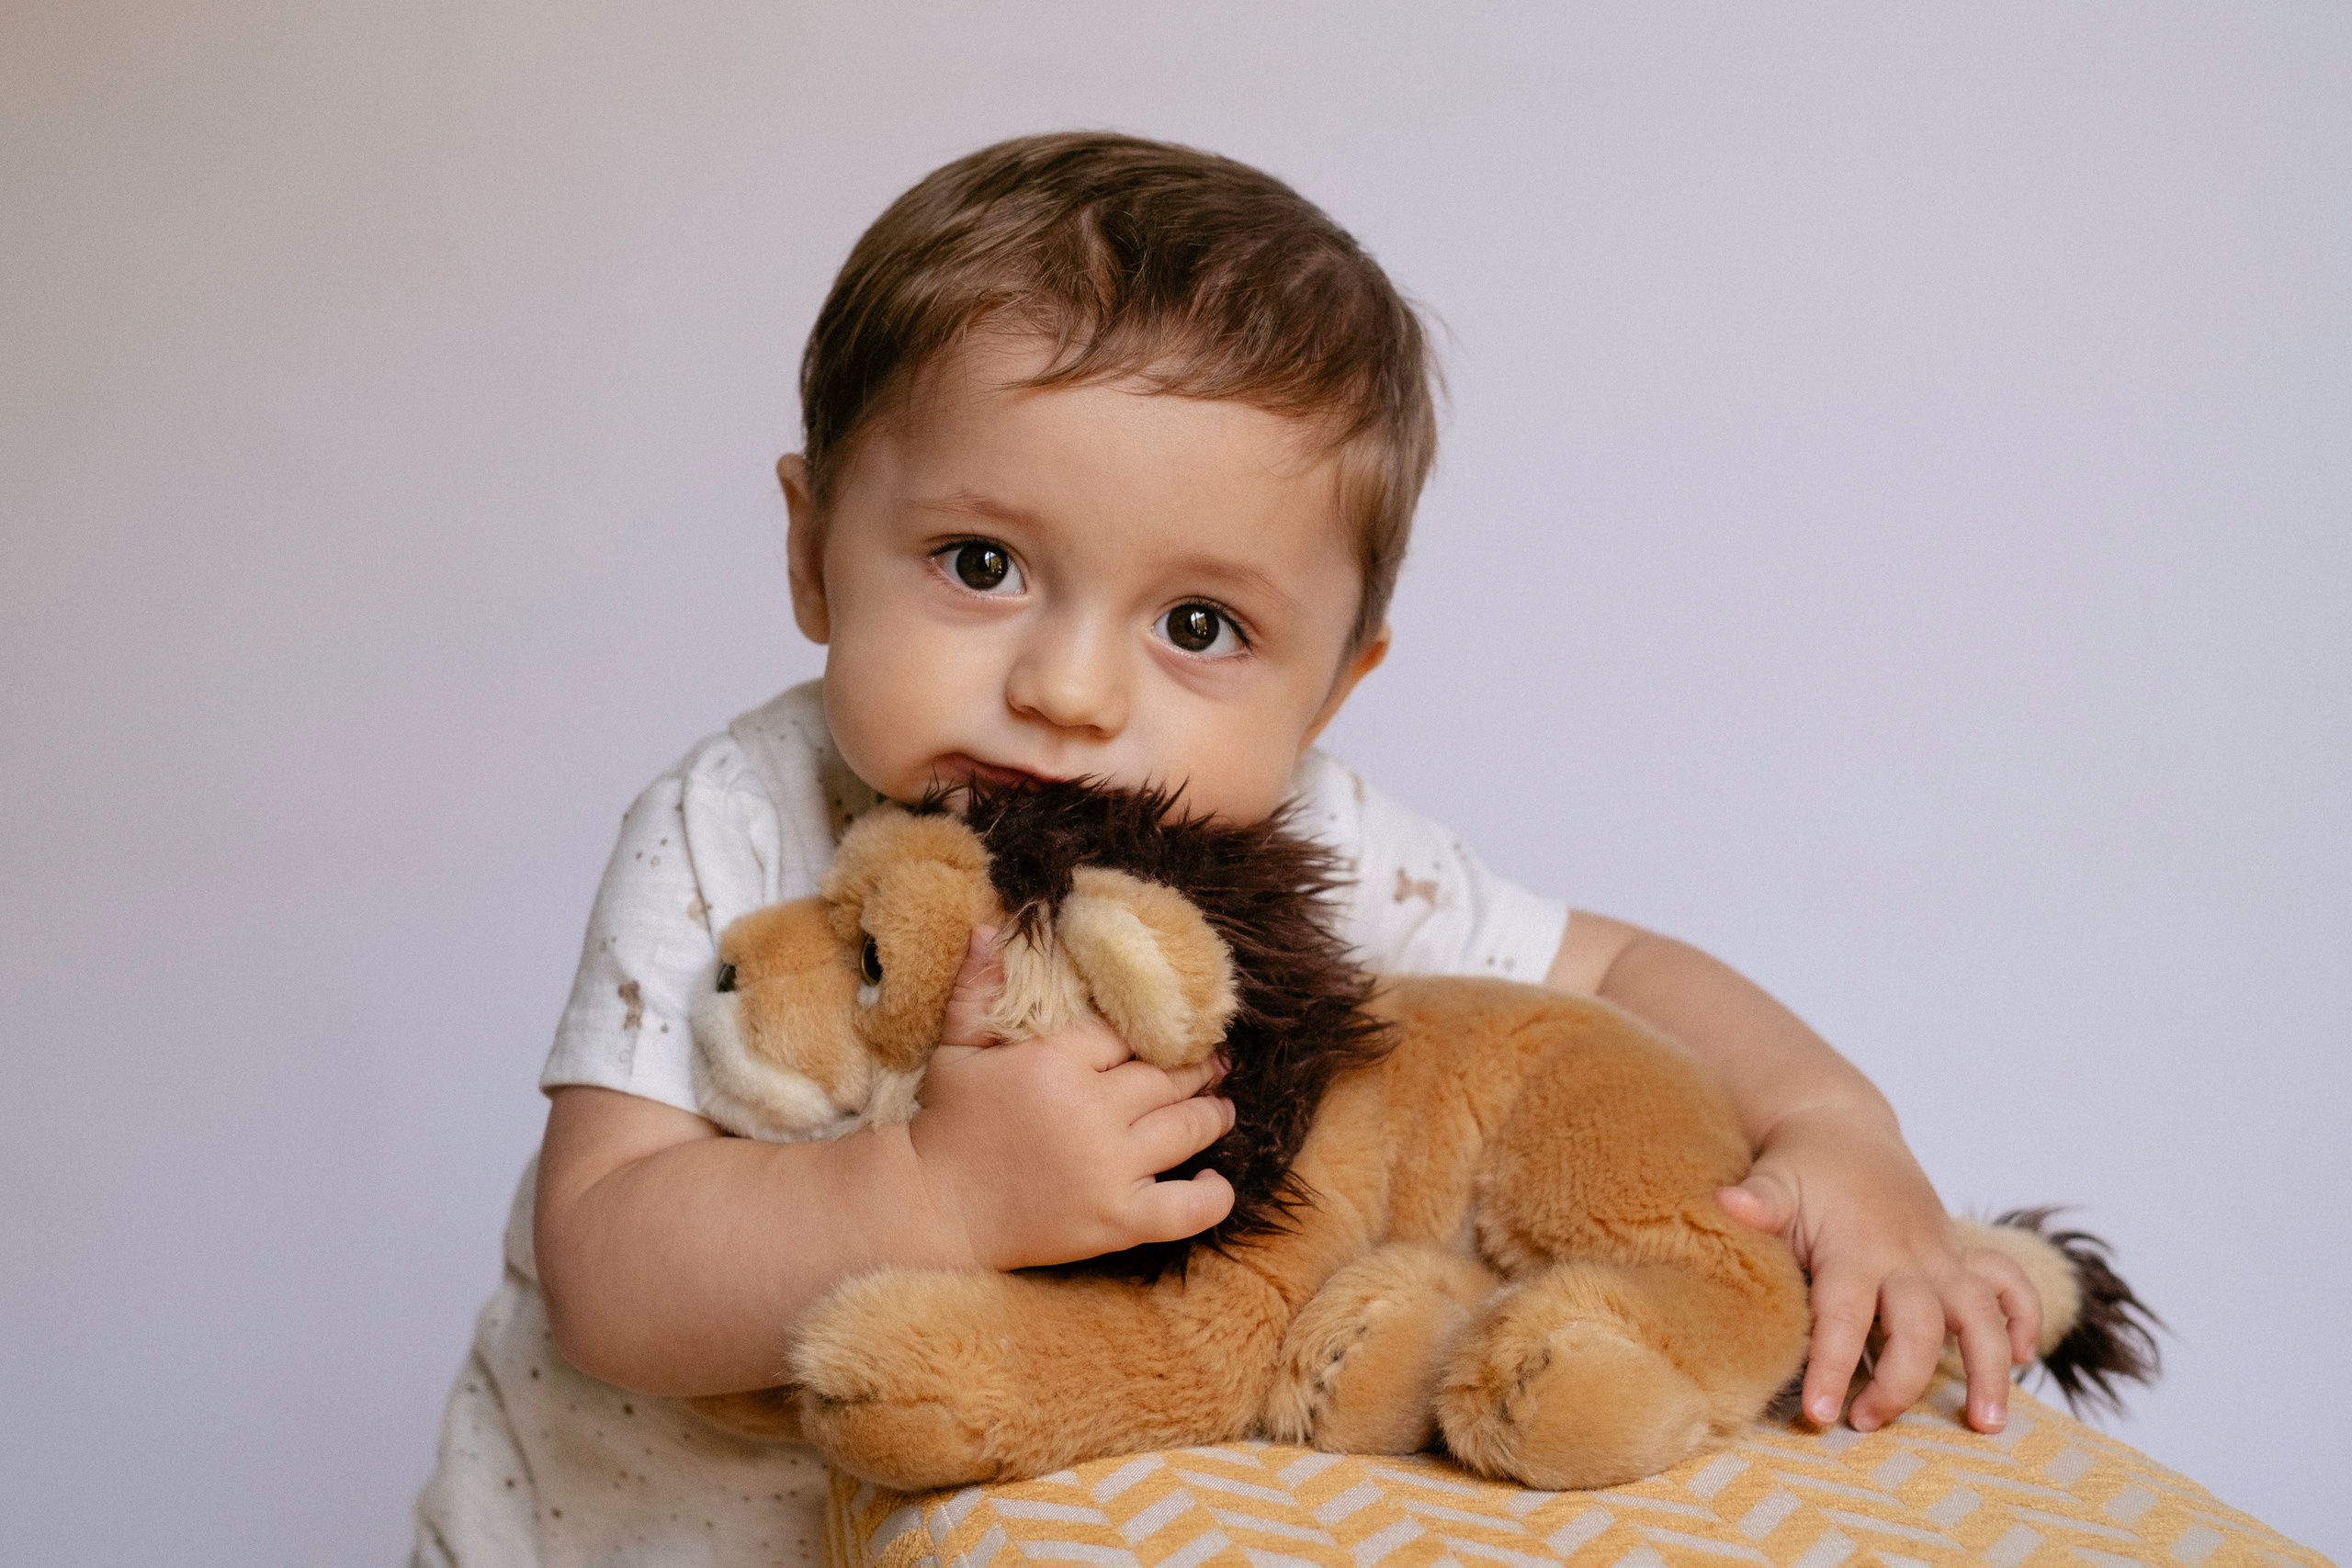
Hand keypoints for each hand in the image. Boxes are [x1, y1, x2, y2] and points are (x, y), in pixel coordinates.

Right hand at [909, 927, 1234, 1269]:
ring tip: (1221, 1105)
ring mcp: (1109, 1168)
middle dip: (1197, 1068)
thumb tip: (994, 926)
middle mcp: (1091, 1111)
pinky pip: (1189, 1208)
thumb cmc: (948, 1124)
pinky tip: (1212, 1177)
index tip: (1169, 1030)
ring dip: (1214, 1113)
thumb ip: (979, 988)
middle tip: (1213, 1062)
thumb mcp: (957, 1048)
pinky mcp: (1118, 1219)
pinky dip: (1212, 1194)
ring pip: (1189, 1127)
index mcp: (1056, 1061)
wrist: (934, 1210)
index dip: (1149, 1031)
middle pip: (1169, 1076)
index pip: (1128, 1032)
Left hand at [1715, 1105, 2041, 1433]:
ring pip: (1982, 1314)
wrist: (1841, 1125)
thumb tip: (1726, 1203)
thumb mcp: (1773, 1180)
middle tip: (1862, 1422)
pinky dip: (2024, 1315)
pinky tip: (2023, 1356)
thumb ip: (1757, 1201)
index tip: (1819, 1414)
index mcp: (1854, 1246)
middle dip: (1898, 1384)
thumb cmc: (1800, 1165)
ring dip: (1989, 1368)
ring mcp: (1940, 1256)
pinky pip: (2008, 1282)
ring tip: (1984, 1423)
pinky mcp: (1959, 1254)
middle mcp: (1907, 1255)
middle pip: (1919, 1329)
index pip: (1846, 1316)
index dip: (1833, 1365)